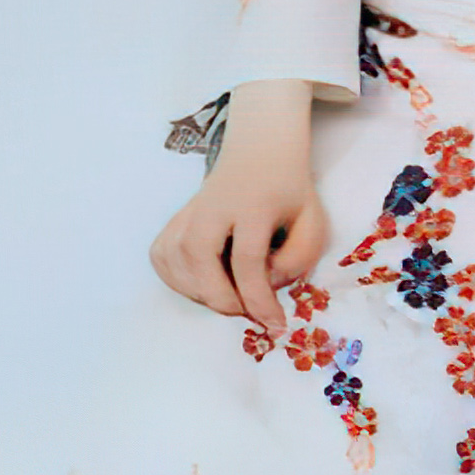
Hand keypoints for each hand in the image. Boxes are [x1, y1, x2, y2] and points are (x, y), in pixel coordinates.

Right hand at [149, 80, 326, 335]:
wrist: (260, 149)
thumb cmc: (289, 190)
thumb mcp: (312, 220)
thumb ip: (299, 257)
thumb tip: (267, 287)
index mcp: (253, 204)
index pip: (248, 260)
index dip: (259, 300)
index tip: (275, 325)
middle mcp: (213, 204)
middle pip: (200, 257)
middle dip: (221, 297)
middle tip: (246, 311)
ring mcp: (190, 209)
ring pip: (175, 258)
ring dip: (199, 291)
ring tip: (228, 296)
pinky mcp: (175, 218)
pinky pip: (162, 256)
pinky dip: (176, 279)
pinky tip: (201, 283)